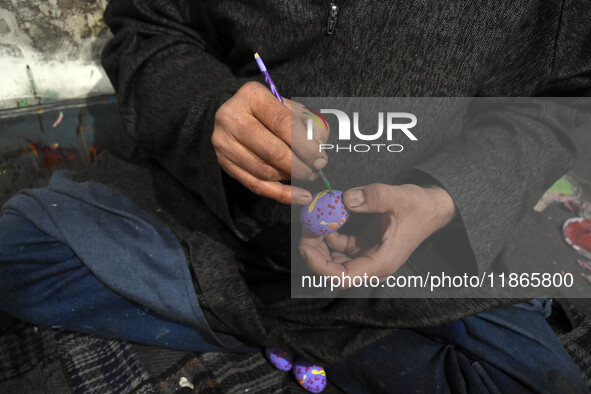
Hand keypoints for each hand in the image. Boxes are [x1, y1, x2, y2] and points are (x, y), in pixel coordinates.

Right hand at [212, 82, 328, 204]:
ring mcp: (224, 142)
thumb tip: (318, 155)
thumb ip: (311, 128)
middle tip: (315, 171)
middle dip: (298, 165)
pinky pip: (255, 185)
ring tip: (307, 176)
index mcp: (251, 96)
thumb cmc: (274, 113)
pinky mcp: (224, 163)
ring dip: (290, 177)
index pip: (282, 124)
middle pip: (271, 150)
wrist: (242, 117)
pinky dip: (281, 194)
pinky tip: (300, 196)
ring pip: (264, 170)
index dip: (304, 145)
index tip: (320, 158)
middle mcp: (231, 117)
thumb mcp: (295, 111)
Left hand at [299, 183, 455, 285]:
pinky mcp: (363, 246)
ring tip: (314, 217)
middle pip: (332, 270)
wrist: (432, 207)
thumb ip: (373, 197)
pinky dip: (329, 233)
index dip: (319, 265)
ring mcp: (366, 256)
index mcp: (380, 262)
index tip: (306, 243)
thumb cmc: (419, 207)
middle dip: (314, 250)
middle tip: (306, 225)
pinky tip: (327, 216)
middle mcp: (371, 264)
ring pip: (333, 259)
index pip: (342, 278)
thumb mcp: (398, 197)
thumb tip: (346, 198)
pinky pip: (339, 246)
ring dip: (319, 241)